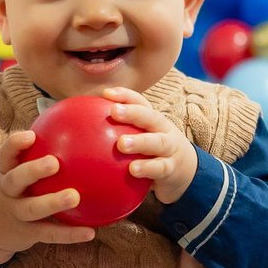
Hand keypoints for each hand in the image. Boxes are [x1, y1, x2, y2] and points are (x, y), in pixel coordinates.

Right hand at [0, 131, 94, 266]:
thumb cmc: (14, 190)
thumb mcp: (15, 172)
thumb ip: (37, 153)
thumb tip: (76, 129)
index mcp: (7, 173)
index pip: (6, 155)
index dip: (15, 144)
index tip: (31, 135)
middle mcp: (8, 192)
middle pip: (15, 179)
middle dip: (32, 170)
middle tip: (54, 163)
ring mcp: (16, 214)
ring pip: (31, 208)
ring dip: (52, 202)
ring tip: (74, 196)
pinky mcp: (27, 233)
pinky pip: (49, 233)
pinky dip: (69, 234)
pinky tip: (90, 232)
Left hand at [104, 87, 197, 204]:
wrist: (186, 173)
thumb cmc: (153, 155)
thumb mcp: (140, 142)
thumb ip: (117, 136)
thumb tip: (81, 134)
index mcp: (153, 121)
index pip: (141, 103)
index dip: (125, 96)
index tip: (106, 93)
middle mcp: (163, 130)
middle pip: (150, 117)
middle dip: (133, 112)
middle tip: (114, 112)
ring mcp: (170, 149)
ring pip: (157, 142)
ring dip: (140, 142)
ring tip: (121, 144)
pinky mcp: (172, 168)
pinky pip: (160, 168)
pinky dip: (147, 168)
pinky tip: (133, 170)